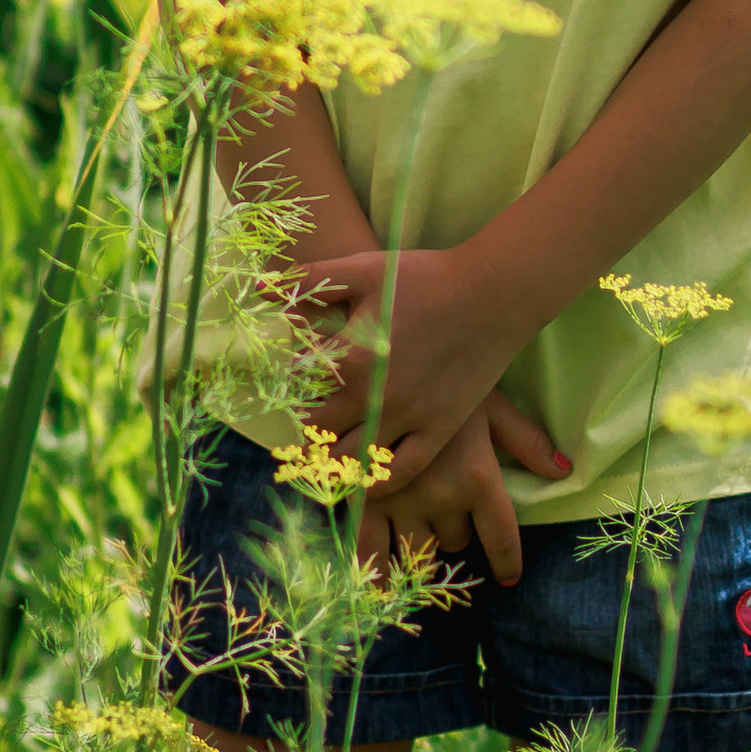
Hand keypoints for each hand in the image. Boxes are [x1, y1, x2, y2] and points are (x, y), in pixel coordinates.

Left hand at [307, 244, 540, 490]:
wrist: (491, 292)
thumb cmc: (425, 276)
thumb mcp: (363, 270)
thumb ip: (309, 280)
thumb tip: (259, 287)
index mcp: (349, 359)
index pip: (298, 391)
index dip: (286, 395)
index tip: (285, 396)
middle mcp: (373, 397)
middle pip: (319, 434)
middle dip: (304, 435)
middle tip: (298, 435)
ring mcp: (407, 418)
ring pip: (353, 460)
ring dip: (331, 463)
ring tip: (322, 459)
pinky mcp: (438, 430)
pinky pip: (400, 471)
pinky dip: (376, 481)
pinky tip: (364, 479)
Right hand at [359, 391, 569, 591]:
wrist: (384, 361)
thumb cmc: (444, 378)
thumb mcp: (490, 406)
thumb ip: (526, 441)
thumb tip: (564, 470)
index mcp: (476, 476)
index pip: (500, 538)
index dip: (506, 561)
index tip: (508, 577)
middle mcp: (440, 497)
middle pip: (456, 541)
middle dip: (455, 528)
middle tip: (447, 504)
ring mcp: (399, 501)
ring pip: (419, 549)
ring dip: (422, 541)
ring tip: (417, 525)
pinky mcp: (363, 498)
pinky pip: (372, 549)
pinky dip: (378, 566)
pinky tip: (380, 578)